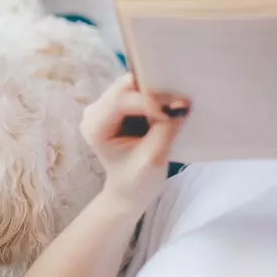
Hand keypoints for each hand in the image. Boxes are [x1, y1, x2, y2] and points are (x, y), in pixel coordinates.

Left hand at [80, 74, 189, 207]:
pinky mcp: (118, 107)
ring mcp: (105, 107)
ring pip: (132, 85)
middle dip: (154, 91)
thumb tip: (181, 105)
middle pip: (125, 86)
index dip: (149, 102)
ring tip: (176, 105)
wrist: (129, 191)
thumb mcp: (153, 159)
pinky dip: (154, 95)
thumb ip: (164, 131)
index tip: (175, 111)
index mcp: (95, 127)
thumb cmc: (137, 182)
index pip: (121, 100)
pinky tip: (168, 107)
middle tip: (180, 103)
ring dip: (156, 92)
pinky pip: (137, 90)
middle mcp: (95, 112)